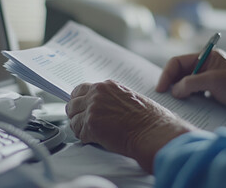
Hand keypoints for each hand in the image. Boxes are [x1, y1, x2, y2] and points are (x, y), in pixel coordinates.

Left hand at [66, 80, 193, 172]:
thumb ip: (111, 98)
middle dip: (76, 114)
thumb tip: (102, 105)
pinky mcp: (91, 124)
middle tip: (84, 123)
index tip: (82, 108)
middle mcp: (98, 94)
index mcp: (107, 86)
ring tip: (91, 133)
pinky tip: (96, 139)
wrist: (153, 130)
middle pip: (72, 103)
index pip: (80, 89)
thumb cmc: (148, 117)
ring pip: (72, 118)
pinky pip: (78, 133)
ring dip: (80, 127)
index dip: (80, 101)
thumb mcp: (128, 97)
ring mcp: (93, 108)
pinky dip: (85, 138)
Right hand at [156, 49, 225, 110]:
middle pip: (180, 72)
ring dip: (178, 91)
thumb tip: (174, 91)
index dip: (166, 74)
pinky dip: (187, 98)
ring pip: (185, 83)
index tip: (160, 88)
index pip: (178, 62)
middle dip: (171, 83)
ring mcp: (207, 79)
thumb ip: (191, 83)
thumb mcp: (213, 81)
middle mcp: (205, 66)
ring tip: (173, 102)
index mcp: (205, 57)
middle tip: (164, 96)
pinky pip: (193, 92)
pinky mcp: (210, 91)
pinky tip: (185, 105)